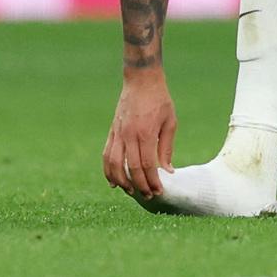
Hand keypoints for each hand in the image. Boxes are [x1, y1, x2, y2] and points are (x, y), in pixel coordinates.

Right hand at [102, 69, 175, 199]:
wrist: (141, 80)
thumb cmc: (160, 100)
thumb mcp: (170, 122)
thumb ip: (166, 148)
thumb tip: (168, 171)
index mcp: (146, 133)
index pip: (147, 165)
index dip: (152, 181)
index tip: (159, 191)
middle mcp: (129, 135)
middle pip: (131, 168)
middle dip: (140, 185)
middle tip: (149, 195)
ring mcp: (118, 133)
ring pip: (114, 164)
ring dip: (122, 181)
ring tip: (131, 191)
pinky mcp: (112, 131)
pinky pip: (106, 154)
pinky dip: (108, 170)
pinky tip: (114, 181)